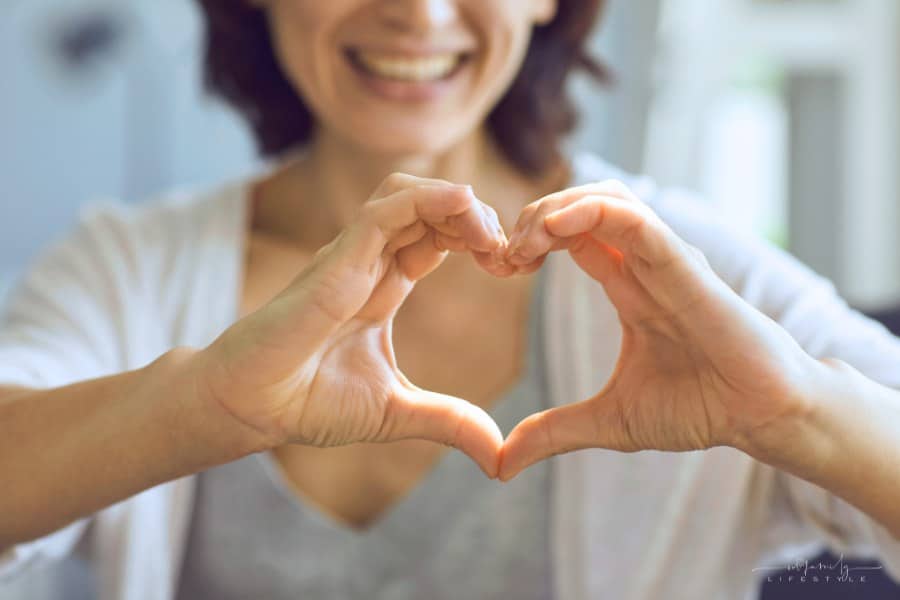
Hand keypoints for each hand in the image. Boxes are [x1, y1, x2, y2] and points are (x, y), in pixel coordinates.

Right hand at [199, 174, 508, 476]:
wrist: (251, 408)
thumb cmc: (307, 402)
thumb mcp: (397, 412)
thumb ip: (449, 421)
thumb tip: (498, 455)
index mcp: (384, 286)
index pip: (438, 237)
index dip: (477, 239)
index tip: (512, 267)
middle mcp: (370, 262)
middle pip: (430, 207)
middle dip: (477, 217)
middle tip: (509, 253)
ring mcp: (351, 256)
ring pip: (408, 194)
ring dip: (456, 202)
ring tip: (489, 235)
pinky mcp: (336, 260)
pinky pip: (385, 210)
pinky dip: (427, 199)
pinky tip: (463, 207)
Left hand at [499, 180, 818, 479]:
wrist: (760, 418)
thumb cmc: (700, 408)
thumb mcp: (609, 422)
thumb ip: (554, 432)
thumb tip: (501, 465)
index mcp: (627, 287)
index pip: (570, 237)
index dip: (528, 242)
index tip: (497, 267)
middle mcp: (643, 265)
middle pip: (581, 206)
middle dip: (532, 217)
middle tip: (501, 254)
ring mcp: (664, 260)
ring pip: (606, 199)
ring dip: (555, 208)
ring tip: (523, 242)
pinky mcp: (684, 267)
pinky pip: (636, 221)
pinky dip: (591, 212)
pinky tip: (554, 228)